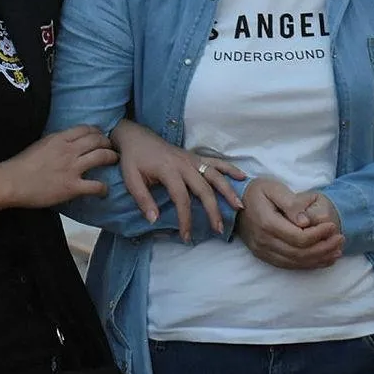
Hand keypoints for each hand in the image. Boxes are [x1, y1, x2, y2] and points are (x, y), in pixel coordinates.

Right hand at [0, 125, 117, 207]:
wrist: (12, 182)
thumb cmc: (20, 165)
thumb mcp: (39, 144)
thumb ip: (55, 142)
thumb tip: (65, 142)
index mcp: (59, 138)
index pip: (85, 129)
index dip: (96, 131)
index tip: (100, 136)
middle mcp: (69, 150)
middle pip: (97, 140)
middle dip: (107, 142)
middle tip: (111, 147)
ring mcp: (72, 168)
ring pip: (101, 156)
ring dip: (111, 157)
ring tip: (114, 160)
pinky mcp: (72, 187)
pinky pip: (96, 185)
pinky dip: (103, 188)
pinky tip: (104, 190)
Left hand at [111, 119, 245, 241]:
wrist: (136, 136)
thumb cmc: (133, 159)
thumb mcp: (131, 179)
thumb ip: (143, 199)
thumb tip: (154, 220)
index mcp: (168, 170)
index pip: (181, 198)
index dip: (185, 219)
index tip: (186, 236)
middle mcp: (184, 164)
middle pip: (204, 189)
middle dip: (213, 210)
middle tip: (219, 229)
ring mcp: (192, 159)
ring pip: (215, 175)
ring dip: (228, 190)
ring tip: (239, 206)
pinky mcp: (195, 156)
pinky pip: (216, 161)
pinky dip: (230, 168)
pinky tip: (242, 176)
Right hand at [235, 178, 343, 269]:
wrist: (232, 202)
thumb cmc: (257, 192)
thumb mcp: (274, 188)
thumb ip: (291, 204)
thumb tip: (307, 222)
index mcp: (267, 223)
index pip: (299, 238)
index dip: (319, 235)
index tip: (333, 226)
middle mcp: (264, 241)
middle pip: (300, 253)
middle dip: (324, 248)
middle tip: (341, 239)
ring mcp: (263, 251)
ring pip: (296, 262)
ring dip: (319, 259)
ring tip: (337, 250)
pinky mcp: (264, 256)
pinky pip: (289, 265)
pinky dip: (308, 264)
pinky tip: (323, 259)